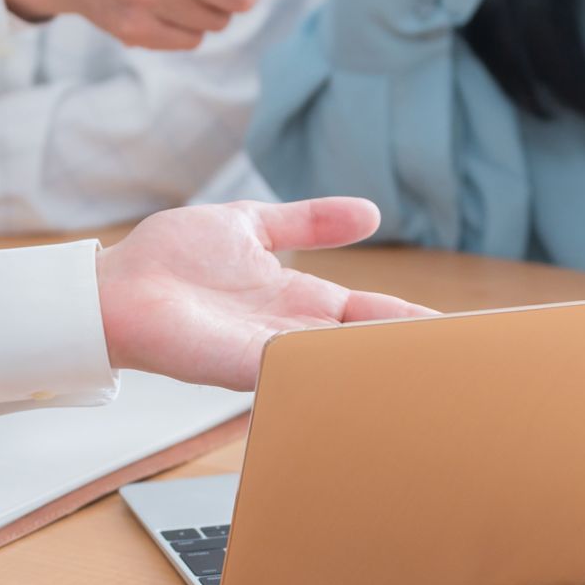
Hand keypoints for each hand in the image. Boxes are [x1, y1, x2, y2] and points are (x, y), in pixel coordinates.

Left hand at [95, 198, 435, 390]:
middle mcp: (292, 330)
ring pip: (342, 361)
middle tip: (470, 361)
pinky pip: (299, 367)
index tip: (462, 328)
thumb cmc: (170, 259)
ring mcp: (271, 350)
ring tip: (437, 370)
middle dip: (415, 351)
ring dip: (384, 366)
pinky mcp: (244, 361)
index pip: (373, 314)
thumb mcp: (251, 226)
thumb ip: (307, 221)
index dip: (414, 320)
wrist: (114, 287)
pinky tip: (372, 371)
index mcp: (300, 299)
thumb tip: (370, 213)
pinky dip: (334, 370)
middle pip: (368, 344)